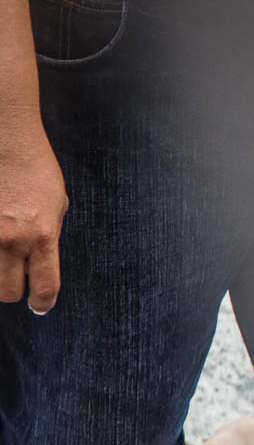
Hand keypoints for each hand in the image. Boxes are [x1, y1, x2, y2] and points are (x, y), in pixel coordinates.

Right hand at [0, 121, 66, 312]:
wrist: (5, 138)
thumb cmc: (34, 169)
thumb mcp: (56, 206)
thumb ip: (48, 239)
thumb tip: (38, 266)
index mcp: (42, 235)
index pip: (44, 287)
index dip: (43, 302)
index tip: (40, 306)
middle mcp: (10, 238)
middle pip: (7, 292)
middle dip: (12, 288)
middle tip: (14, 275)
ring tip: (1, 255)